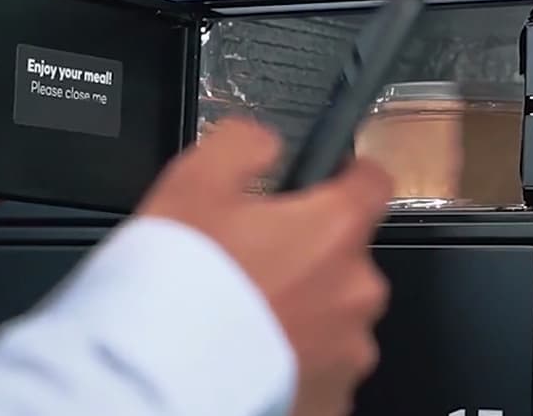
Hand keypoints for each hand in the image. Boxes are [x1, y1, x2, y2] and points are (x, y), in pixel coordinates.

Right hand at [138, 118, 391, 415]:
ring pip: (334, 312)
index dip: (346, 174)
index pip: (372, 181)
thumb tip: (265, 143)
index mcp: (333, 230)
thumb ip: (243, 143)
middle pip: (346, 253)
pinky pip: (321, 364)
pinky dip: (294, 355)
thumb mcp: (196, 180)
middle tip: (254, 257)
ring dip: (303, 306)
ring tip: (244, 311)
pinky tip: (249, 349)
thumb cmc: (181, 284)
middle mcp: (355, 292)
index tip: (328, 180)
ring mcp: (347, 353)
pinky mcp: (331, 402)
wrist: (159, 379)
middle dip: (309, 250)